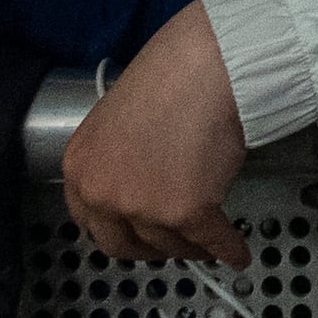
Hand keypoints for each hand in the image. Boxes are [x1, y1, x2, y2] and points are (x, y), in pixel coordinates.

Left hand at [66, 0, 252, 264]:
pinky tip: (237, 252)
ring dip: (190, 247)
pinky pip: (211, 242)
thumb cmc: (172, 75)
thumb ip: (118, 158)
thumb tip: (140, 180)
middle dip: (150, 247)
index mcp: (80, 168)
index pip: (88, 221)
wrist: (208, 65)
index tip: (136, 231)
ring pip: (168, 247)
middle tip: (171, 240)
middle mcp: (102, 195)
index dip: (117, 230)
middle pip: (122, 245)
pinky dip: (228, 249)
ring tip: (208, 239)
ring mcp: (143, 207)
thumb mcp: (119, 119)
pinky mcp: (185, 214)